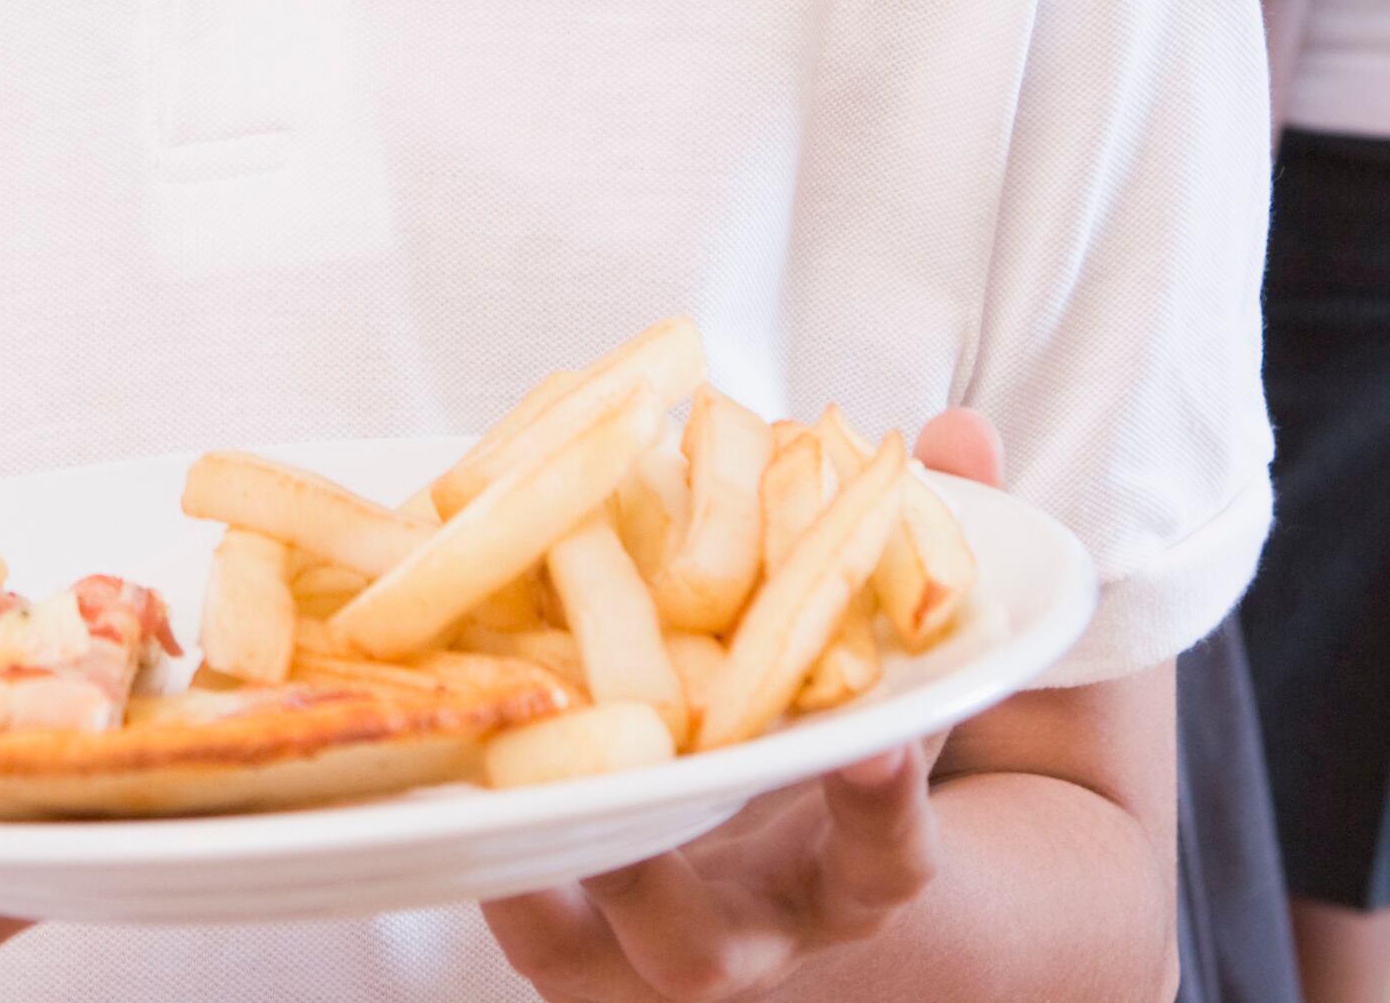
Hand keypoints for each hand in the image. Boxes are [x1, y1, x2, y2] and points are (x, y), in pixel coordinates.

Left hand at [478, 412, 1000, 1000]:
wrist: (789, 884)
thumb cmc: (841, 753)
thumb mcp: (897, 674)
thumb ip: (931, 562)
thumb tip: (960, 437)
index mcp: (855, 877)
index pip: (884, 856)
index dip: (881, 806)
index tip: (868, 745)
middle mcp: (751, 939)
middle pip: (700, 947)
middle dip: (652, 880)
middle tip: (611, 796)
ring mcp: (642, 957)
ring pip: (580, 954)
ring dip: (527, 880)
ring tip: (475, 792)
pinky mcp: (561, 949)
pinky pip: (512, 911)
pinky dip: (473, 852)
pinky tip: (429, 782)